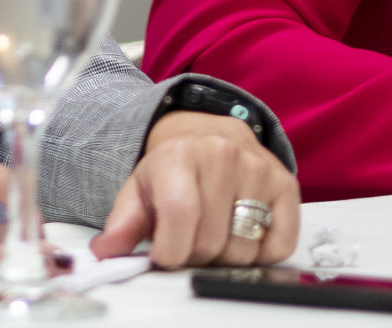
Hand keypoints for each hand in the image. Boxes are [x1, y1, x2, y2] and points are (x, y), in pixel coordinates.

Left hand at [91, 111, 300, 267]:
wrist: (209, 134)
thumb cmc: (172, 169)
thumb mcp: (140, 189)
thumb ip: (122, 223)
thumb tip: (106, 251)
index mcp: (179, 155)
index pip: (179, 215)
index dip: (170, 250)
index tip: (164, 256)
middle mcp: (222, 156)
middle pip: (210, 242)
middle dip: (194, 254)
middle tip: (188, 240)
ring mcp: (258, 169)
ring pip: (244, 250)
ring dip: (225, 257)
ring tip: (214, 233)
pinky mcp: (286, 185)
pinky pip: (280, 246)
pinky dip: (260, 254)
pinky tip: (242, 233)